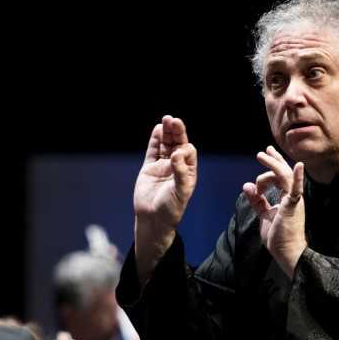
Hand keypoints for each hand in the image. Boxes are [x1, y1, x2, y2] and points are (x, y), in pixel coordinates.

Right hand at [133, 115, 196, 280]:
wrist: (152, 219)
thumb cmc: (171, 209)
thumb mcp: (181, 192)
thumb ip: (180, 173)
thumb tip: (177, 154)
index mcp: (188, 172)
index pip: (188, 152)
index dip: (184, 148)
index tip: (178, 152)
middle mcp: (176, 167)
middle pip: (178, 144)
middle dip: (177, 132)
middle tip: (174, 120)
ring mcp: (162, 166)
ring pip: (165, 145)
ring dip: (166, 133)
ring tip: (166, 119)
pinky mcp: (149, 168)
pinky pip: (153, 151)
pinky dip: (155, 140)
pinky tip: (158, 129)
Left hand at [243, 147, 306, 277]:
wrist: (286, 251)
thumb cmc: (278, 235)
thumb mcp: (264, 214)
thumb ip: (257, 200)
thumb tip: (246, 186)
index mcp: (286, 198)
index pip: (279, 177)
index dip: (271, 166)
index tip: (263, 156)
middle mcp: (292, 196)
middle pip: (282, 173)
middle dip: (273, 160)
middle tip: (263, 152)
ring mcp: (294, 200)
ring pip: (284, 176)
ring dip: (273, 164)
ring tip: (262, 155)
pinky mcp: (293, 206)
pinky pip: (296, 189)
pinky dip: (298, 177)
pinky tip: (299, 166)